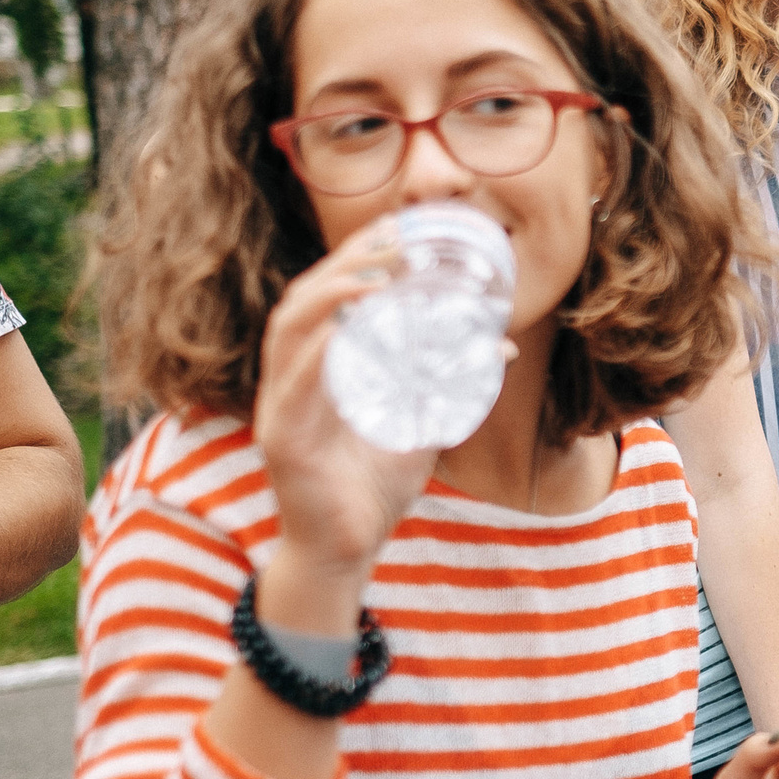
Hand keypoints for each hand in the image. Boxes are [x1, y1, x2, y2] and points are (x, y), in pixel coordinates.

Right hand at [251, 218, 446, 614]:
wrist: (346, 552)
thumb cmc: (374, 487)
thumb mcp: (421, 423)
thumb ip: (451, 384)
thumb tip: (498, 344)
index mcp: (319, 368)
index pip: (329, 295)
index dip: (358, 256)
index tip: (399, 226)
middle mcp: (291, 378)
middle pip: (305, 298)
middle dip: (347, 261)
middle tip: (395, 238)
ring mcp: (280, 406)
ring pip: (291, 330)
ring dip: (331, 294)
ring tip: (374, 271)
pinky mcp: (282, 440)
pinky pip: (296, 386)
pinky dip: (322, 352)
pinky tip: (346, 329)